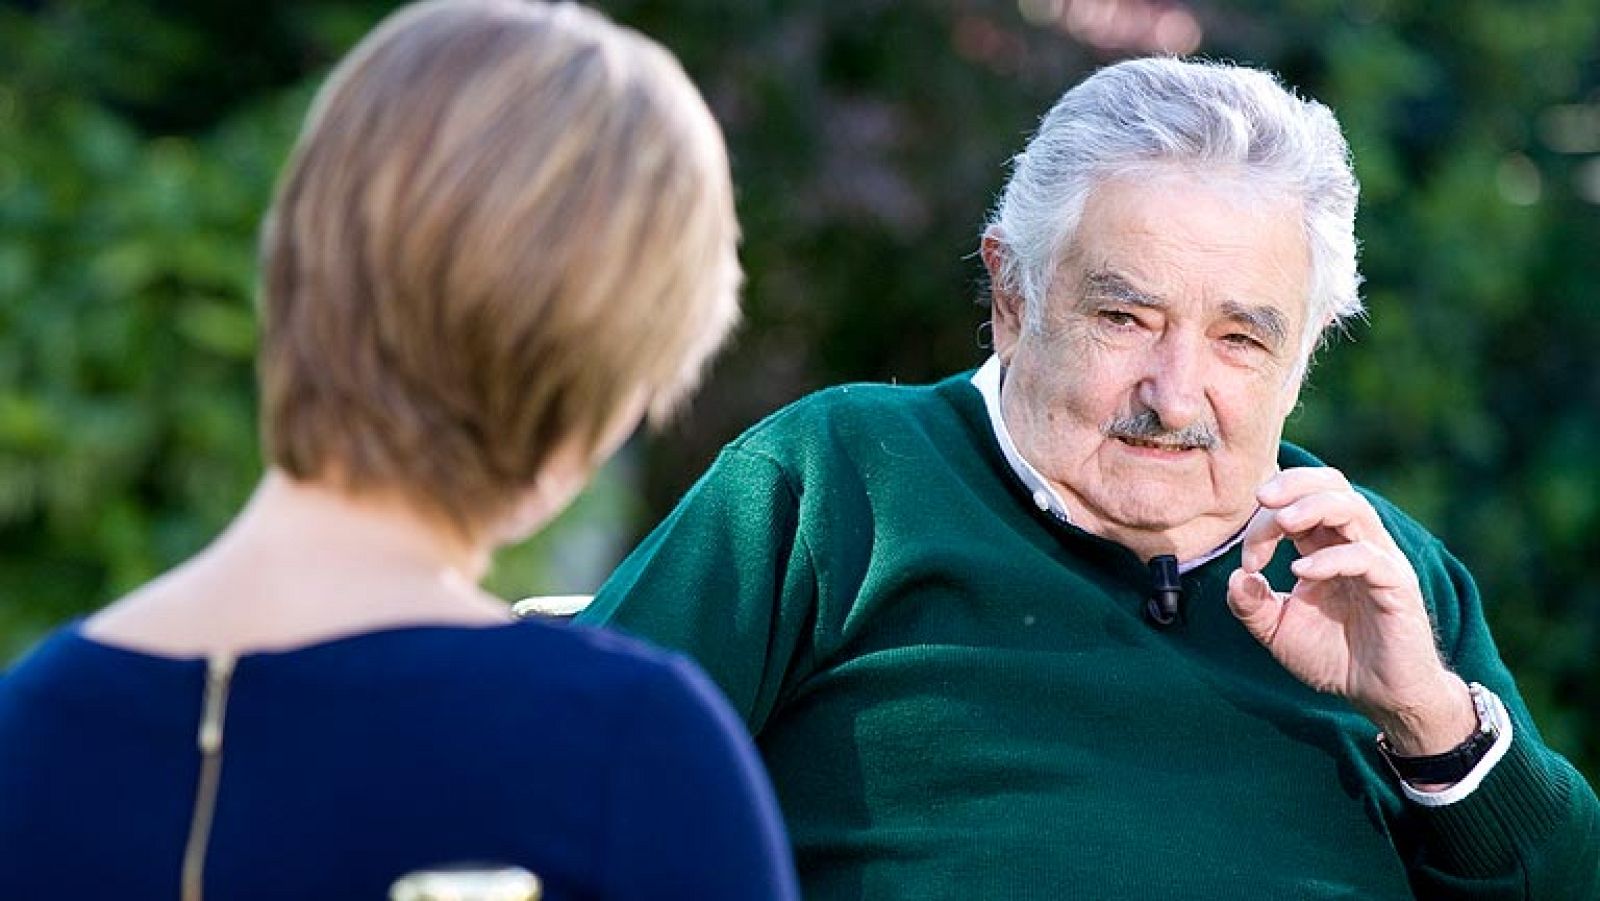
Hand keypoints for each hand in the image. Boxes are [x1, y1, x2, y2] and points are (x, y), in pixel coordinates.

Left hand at [1226, 467, 1475, 755]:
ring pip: (1354, 507)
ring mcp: (1379, 561)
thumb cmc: (1334, 657)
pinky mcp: (1396, 586)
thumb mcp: (1278, 631)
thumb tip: (1234, 576)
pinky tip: (1302, 574)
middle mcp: (1355, 543)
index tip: (1248, 561)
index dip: (1266, 521)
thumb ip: (1252, 605)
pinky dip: (1331, 558)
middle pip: (1332, 485)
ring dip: (1314, 506)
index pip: (1297, 505)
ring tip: (1283, 521)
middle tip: (1262, 497)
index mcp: (1326, 545)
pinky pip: (1368, 556)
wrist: (1381, 695)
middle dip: (1295, 484)